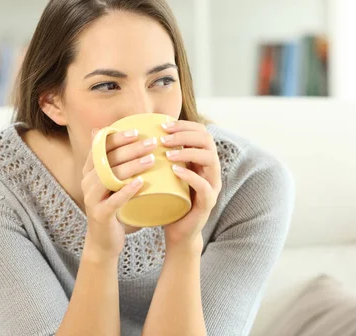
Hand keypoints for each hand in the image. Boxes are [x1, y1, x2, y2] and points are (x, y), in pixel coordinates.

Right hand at [81, 128, 158, 261]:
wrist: (104, 241)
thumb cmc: (113, 205)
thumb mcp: (113, 182)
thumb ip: (116, 161)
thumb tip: (122, 138)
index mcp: (90, 170)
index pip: (101, 148)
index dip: (117, 138)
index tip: (137, 131)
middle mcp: (87, 181)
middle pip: (108, 160)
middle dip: (131, 149)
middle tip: (152, 143)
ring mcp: (91, 198)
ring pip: (110, 177)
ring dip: (132, 166)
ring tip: (151, 159)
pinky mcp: (100, 214)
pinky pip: (113, 200)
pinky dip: (127, 190)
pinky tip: (141, 183)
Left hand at [160, 120, 221, 250]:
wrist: (178, 231)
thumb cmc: (170, 199)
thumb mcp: (167, 173)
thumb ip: (163, 156)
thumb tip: (143, 134)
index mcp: (202, 160)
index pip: (202, 132)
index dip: (184, 125)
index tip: (163, 126)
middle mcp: (211, 170)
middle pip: (208, 141)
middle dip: (185, 135)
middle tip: (163, 139)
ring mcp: (212, 186)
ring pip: (210, 159)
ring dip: (188, 152)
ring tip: (167, 154)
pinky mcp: (208, 202)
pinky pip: (204, 186)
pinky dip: (190, 176)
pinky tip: (175, 171)